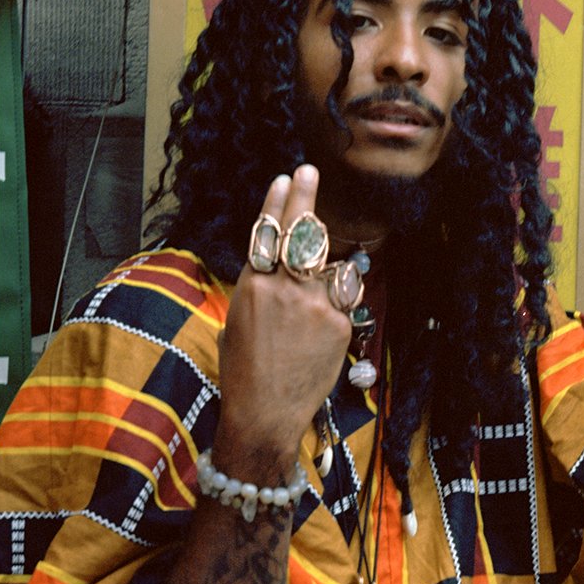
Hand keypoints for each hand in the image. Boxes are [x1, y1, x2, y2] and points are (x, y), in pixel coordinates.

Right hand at [214, 166, 353, 477]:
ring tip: (316, 251)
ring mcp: (314, 305)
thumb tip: (279, 268)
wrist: (265, 412)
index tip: (283, 179)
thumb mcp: (239, 321)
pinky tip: (325, 311)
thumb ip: (262, 289)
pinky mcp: (338, 323)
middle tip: (307, 170)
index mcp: (253, 285)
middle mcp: (284, 288)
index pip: (266, 233)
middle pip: (299, 233)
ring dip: (323, 259)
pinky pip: (343, 297)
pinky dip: (337, 298)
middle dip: (303, 198)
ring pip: (327, 264)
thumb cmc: (244, 372)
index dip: (275, 203)